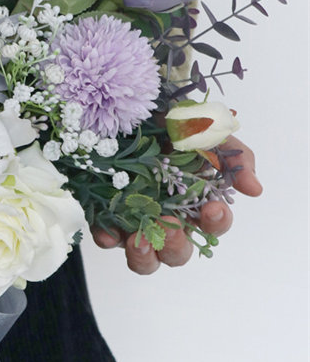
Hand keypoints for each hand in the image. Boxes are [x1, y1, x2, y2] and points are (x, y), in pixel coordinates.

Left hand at [91, 136, 261, 274]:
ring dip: (143, 255)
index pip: (213, 225)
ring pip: (143, 258)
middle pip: (177, 253)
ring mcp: (135, 220)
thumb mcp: (209, 132)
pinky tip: (106, 230)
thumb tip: (254, 189)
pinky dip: (106, 236)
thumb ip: (236, 157)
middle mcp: (167, 217)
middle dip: (176, 245)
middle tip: (170, 224)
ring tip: (139, 241)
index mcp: (195, 203)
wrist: (134, 104)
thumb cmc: (174, 123)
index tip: (212, 208)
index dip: (216, 222)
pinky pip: (106, 236)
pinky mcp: (106, 214)